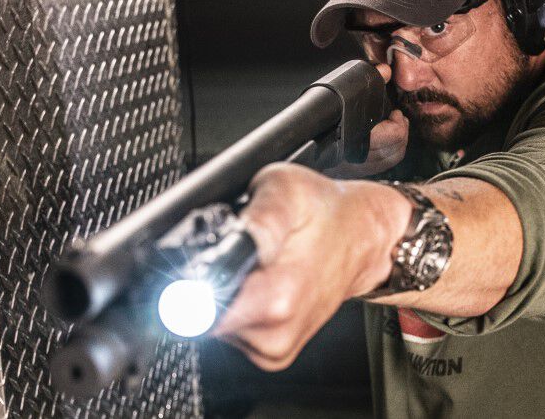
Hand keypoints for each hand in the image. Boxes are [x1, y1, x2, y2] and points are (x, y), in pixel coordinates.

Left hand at [212, 163, 407, 370]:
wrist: (361, 238)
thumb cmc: (326, 212)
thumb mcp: (286, 190)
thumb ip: (256, 216)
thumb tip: (226, 243)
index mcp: (276, 297)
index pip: (194, 311)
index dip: (182, 286)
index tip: (197, 264)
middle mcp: (275, 332)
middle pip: (198, 316)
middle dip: (204, 282)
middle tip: (236, 252)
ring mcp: (274, 348)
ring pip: (213, 325)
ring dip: (223, 294)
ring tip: (254, 266)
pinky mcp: (272, 354)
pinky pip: (230, 333)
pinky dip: (236, 308)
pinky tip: (260, 285)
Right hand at [325, 63, 408, 178]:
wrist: (301, 142)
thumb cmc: (318, 121)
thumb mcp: (338, 95)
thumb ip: (367, 81)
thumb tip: (385, 70)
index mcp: (354, 139)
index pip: (392, 137)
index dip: (399, 125)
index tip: (396, 114)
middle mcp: (357, 158)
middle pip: (394, 151)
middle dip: (402, 134)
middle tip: (399, 121)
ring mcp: (356, 168)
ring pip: (389, 160)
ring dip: (398, 145)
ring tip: (396, 130)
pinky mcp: (354, 172)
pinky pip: (381, 167)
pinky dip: (388, 155)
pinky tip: (385, 144)